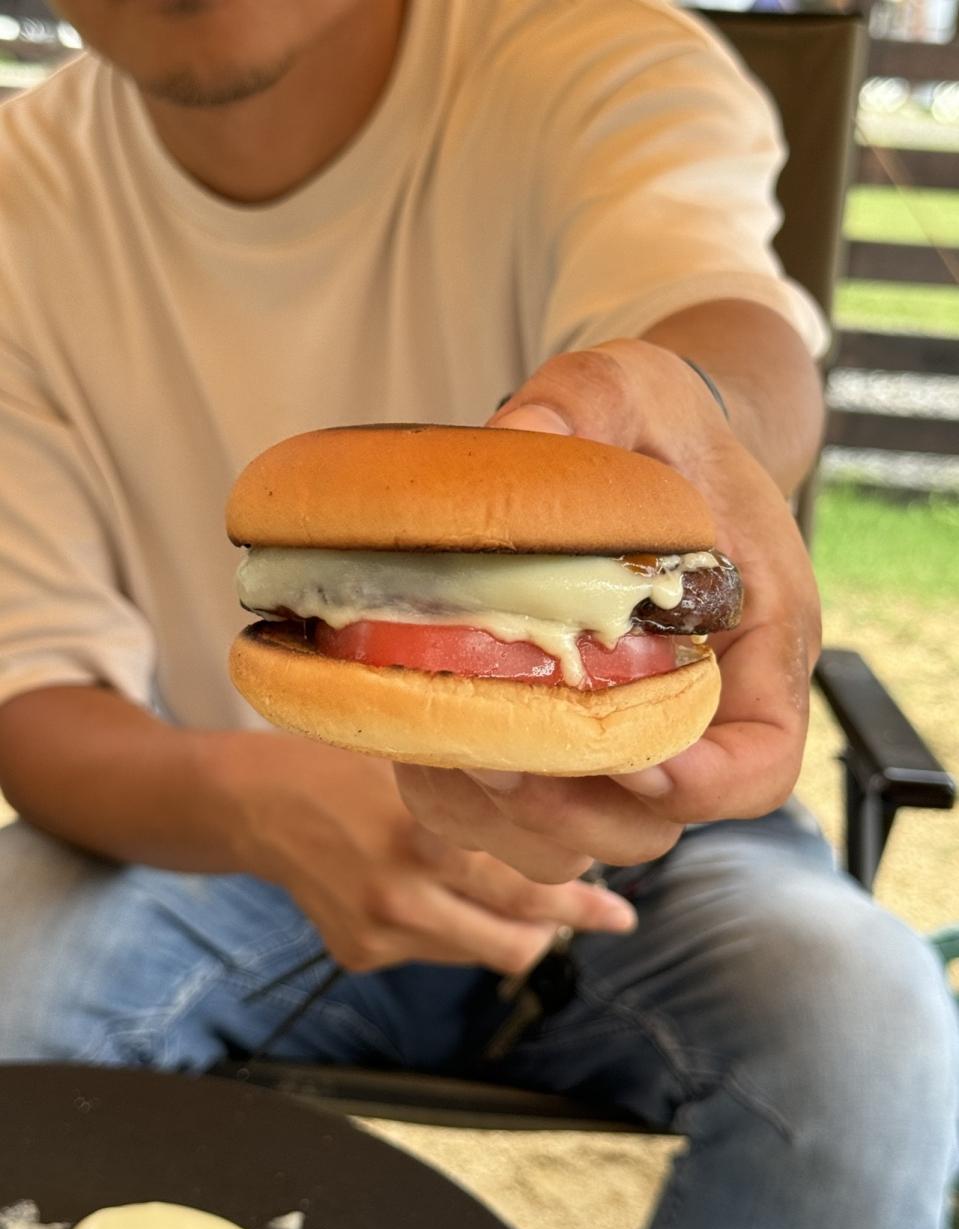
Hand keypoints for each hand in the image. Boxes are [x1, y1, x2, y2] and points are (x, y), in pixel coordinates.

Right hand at [204, 732, 635, 972]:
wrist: (260, 803)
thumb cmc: (352, 765)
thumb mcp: (421, 765)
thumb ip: (482, 799)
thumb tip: (569, 827)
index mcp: (425, 833)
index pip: (530, 884)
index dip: (582, 893)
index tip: (619, 896)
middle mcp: (404, 891)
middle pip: (519, 933)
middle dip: (572, 924)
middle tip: (612, 916)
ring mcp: (380, 931)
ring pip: (485, 952)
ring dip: (521, 934)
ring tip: (545, 912)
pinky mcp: (360, 954)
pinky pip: (439, 952)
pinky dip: (461, 929)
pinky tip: (451, 896)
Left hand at [395, 335, 820, 882]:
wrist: (637, 451)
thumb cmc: (654, 427)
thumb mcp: (632, 386)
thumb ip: (588, 402)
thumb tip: (513, 435)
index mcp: (753, 642)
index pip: (762, 760)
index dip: (706, 784)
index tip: (633, 759)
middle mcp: (693, 710)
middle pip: (655, 822)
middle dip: (576, 809)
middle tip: (499, 762)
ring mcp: (622, 734)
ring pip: (578, 836)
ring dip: (509, 819)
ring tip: (449, 757)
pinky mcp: (559, 740)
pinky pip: (518, 814)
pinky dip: (467, 805)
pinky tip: (422, 743)